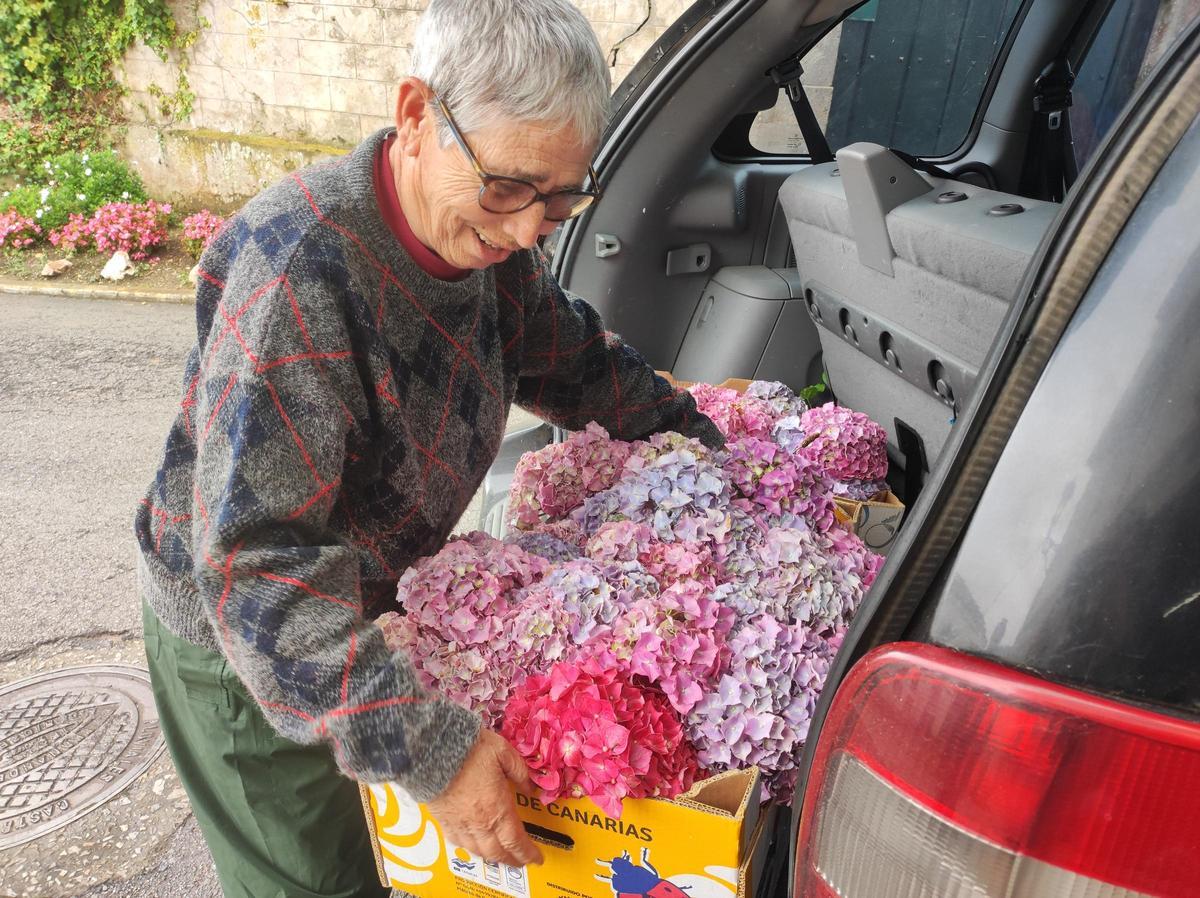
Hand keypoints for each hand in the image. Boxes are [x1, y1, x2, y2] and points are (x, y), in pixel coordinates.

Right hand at [426, 729, 543, 867]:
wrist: (434, 751)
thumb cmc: (472, 750)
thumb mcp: (504, 753)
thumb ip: (520, 772)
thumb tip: (530, 788)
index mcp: (498, 810)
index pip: (516, 842)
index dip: (528, 853)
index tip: (537, 858)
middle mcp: (479, 823)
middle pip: (497, 852)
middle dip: (512, 860)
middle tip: (521, 860)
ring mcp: (460, 825)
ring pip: (478, 851)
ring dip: (492, 857)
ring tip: (501, 856)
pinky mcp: (443, 821)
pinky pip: (458, 842)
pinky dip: (470, 848)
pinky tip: (473, 845)